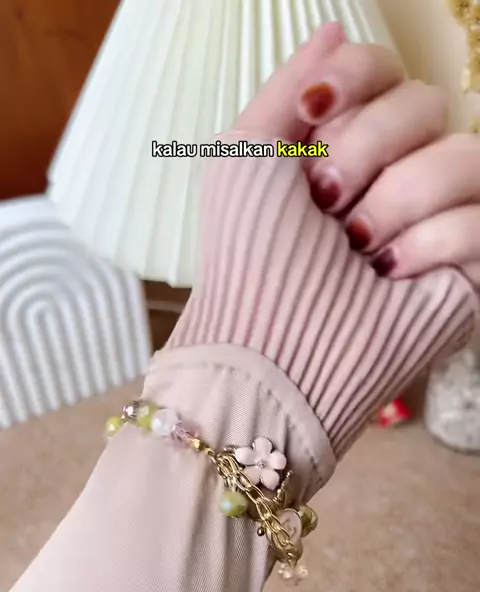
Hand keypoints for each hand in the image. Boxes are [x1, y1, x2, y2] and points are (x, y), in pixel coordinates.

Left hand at [172, 23, 476, 463]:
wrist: (274, 349)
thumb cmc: (250, 262)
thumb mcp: (245, 160)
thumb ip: (288, 84)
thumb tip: (333, 27)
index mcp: (345, 145)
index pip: (386, 70)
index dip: (359, 76)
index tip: (314, 111)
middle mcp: (396, 172)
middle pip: (426, 100)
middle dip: (367, 148)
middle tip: (326, 207)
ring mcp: (437, 218)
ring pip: (464, 152)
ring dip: (397, 200)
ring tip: (359, 250)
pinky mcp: (469, 265)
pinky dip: (427, 245)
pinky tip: (392, 277)